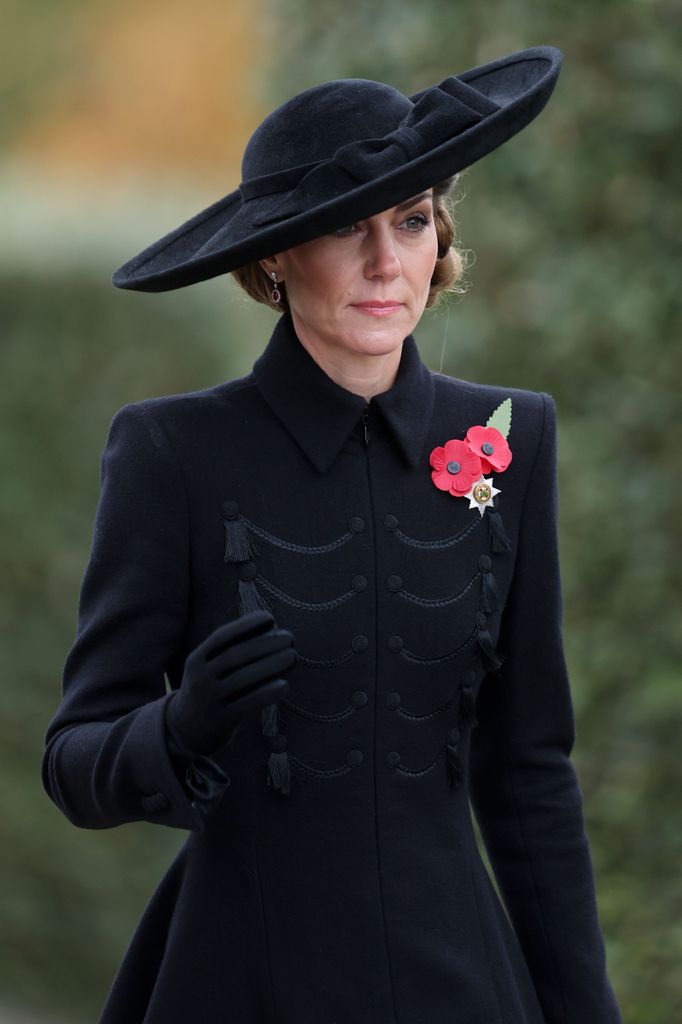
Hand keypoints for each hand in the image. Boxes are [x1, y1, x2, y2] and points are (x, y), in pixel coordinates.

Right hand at [165, 609, 294, 758]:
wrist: (187, 730)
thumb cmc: (211, 690)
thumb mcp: (210, 669)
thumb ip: (234, 652)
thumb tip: (273, 631)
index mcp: (196, 660)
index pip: (221, 637)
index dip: (245, 625)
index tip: (270, 618)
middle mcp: (199, 678)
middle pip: (234, 656)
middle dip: (264, 644)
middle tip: (289, 638)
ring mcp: (208, 701)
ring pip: (242, 679)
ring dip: (270, 665)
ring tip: (293, 656)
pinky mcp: (220, 721)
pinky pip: (247, 704)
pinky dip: (267, 693)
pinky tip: (285, 685)